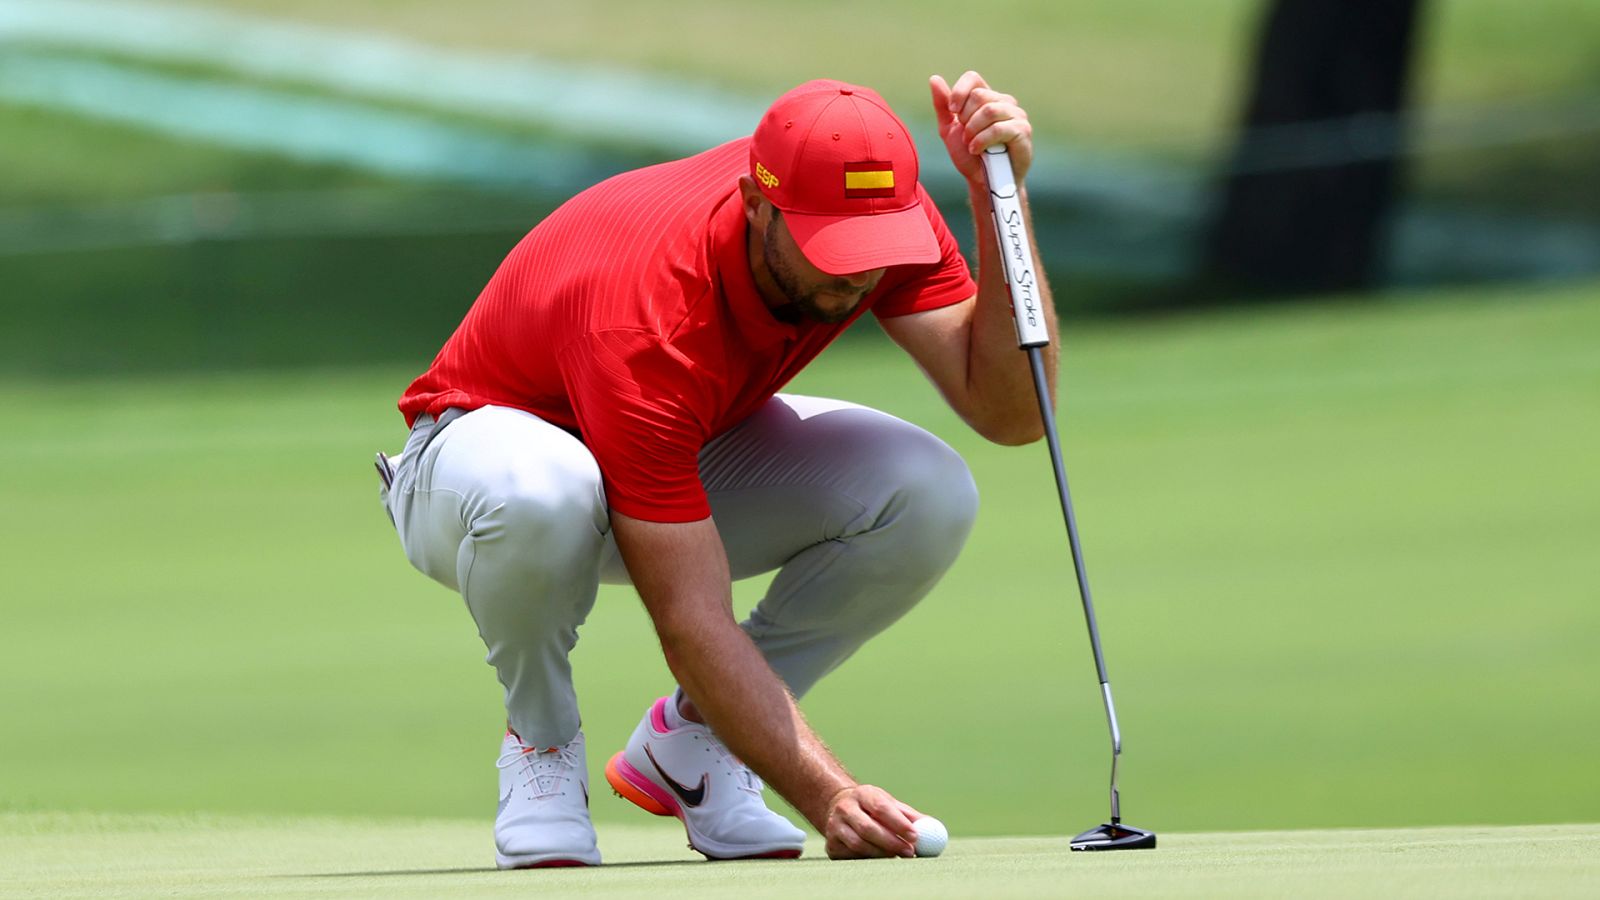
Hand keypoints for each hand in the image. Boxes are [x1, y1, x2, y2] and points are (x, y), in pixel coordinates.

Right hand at [823, 784, 920, 858]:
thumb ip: (909, 815)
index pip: (881, 807)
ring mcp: (835, 827)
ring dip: (881, 853)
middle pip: (868, 828)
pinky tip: (878, 858)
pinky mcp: (831, 845)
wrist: (836, 808)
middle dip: (891, 842)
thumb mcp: (888, 803)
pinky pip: (852, 856)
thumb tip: (933, 826)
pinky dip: (868, 859)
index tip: (915, 836)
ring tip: (897, 857)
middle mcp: (845, 808)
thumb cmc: (871, 807)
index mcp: (863, 794)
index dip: (898, 823)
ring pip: (859, 845)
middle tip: (910, 852)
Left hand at [929, 71, 1033, 185]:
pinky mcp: (1023, 130)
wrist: (983, 182)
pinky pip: (999, 128)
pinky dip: (982, 140)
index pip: (973, 78)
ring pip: (989, 110)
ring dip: (973, 130)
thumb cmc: (970, 156)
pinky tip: (977, 150)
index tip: (952, 112)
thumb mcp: (950, 129)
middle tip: (966, 136)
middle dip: (965, 118)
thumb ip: (943, 106)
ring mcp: (1016, 115)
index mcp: (987, 98)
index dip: (959, 92)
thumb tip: (934, 78)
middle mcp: (1004, 102)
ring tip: (971, 145)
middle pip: (978, 95)